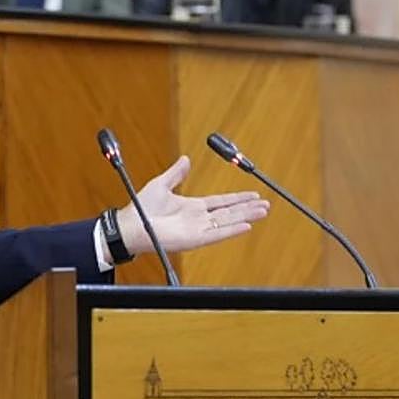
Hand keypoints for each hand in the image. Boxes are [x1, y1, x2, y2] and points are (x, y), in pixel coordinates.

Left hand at [115, 156, 269, 256]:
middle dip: (249, 207)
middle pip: (230, 212)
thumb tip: (185, 159)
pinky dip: (232, 230)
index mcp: (193, 207)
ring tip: (263, 212)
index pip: (222, 202)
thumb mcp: (161, 184)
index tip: (253, 194)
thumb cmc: (142, 208)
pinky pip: (218, 234)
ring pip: (229, 222)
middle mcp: (199, 219)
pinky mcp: (195, 239)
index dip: (238, 197)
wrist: (131, 225)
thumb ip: (176, 173)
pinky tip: (246, 226)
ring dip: (246, 216)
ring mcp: (199, 229)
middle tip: (266, 204)